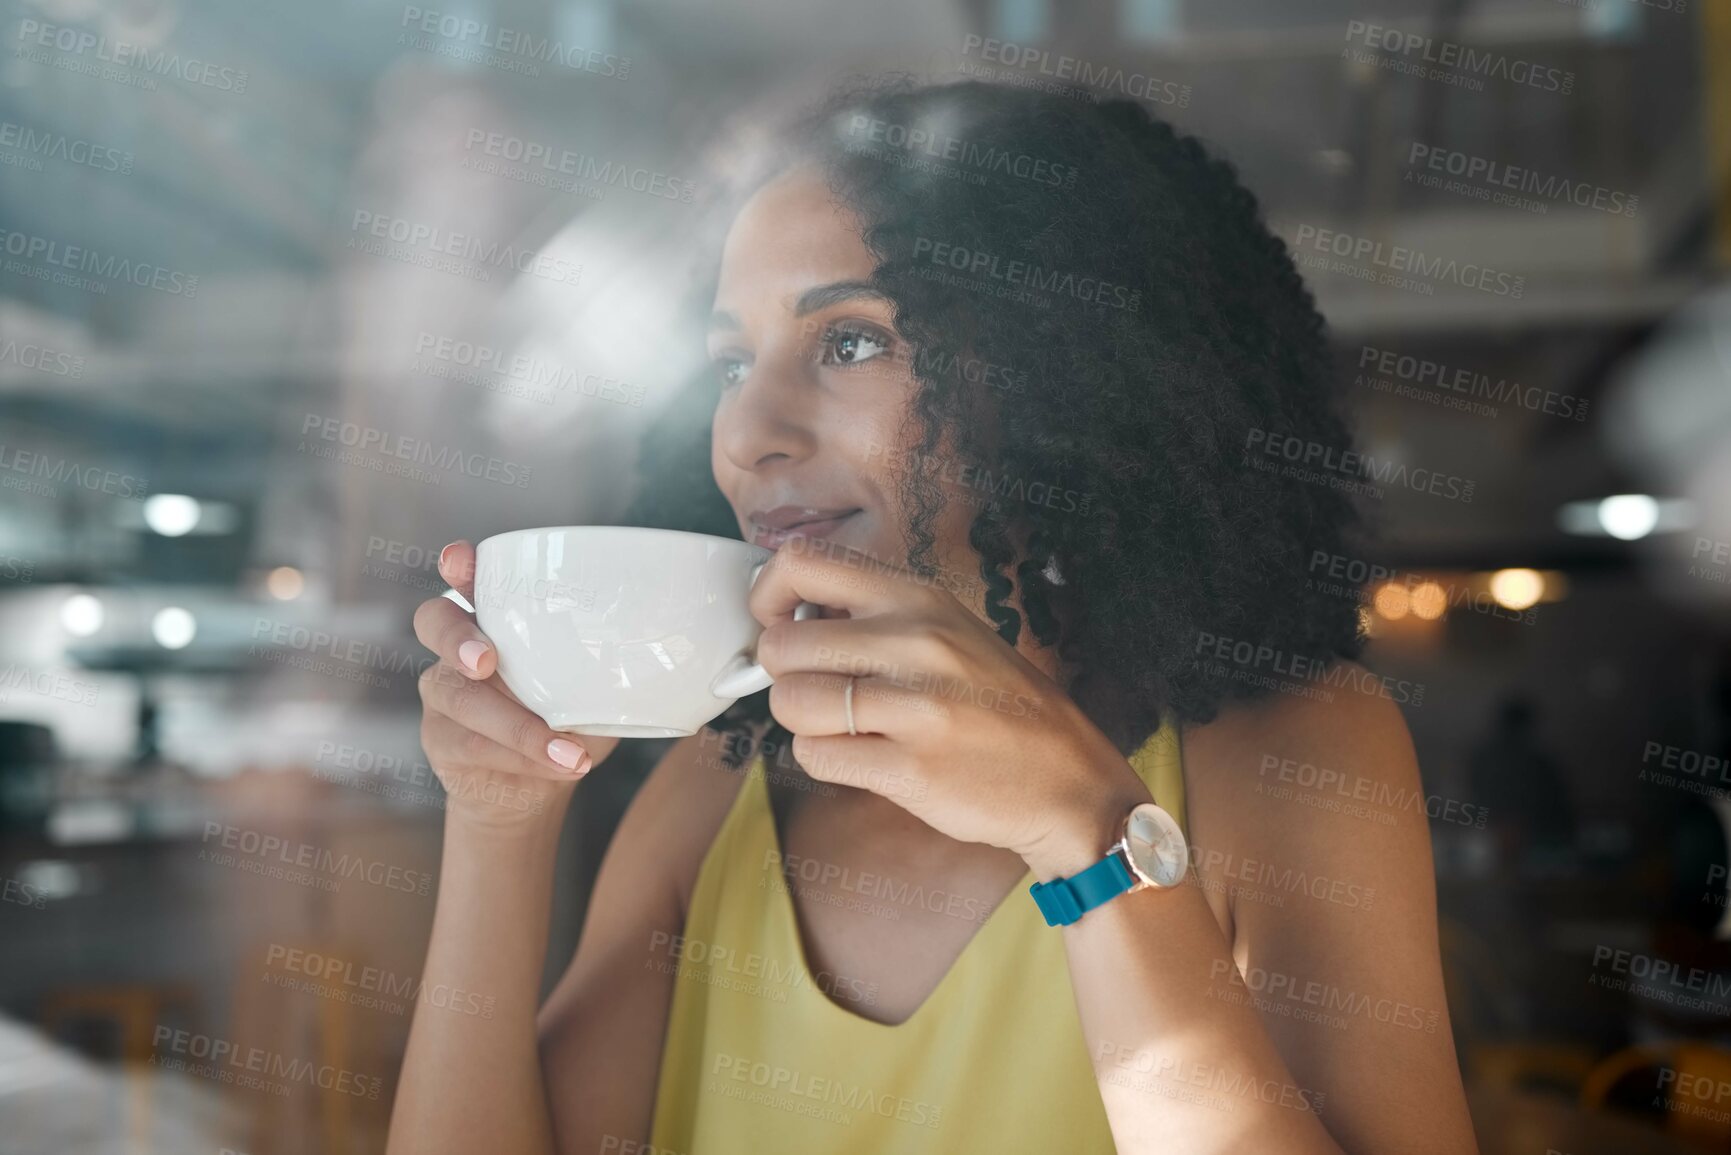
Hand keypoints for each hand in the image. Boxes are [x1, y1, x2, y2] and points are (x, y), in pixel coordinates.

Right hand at [412, 541, 621, 828]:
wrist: (532, 787)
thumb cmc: (566, 720)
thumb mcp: (594, 685)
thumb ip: (608, 662)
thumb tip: (659, 647)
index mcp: (497, 620)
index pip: (469, 580)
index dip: (460, 567)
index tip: (460, 559)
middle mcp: (458, 648)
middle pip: (434, 621)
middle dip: (457, 637)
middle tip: (486, 660)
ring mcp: (444, 693)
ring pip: (457, 696)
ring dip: (515, 724)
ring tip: (567, 748)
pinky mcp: (441, 739)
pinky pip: (472, 744)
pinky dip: (523, 756)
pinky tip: (560, 764)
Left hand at [748, 543, 1148, 867]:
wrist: (1068, 779)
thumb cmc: (997, 705)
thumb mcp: (948, 630)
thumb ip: (873, 616)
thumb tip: (785, 616)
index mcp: (918, 597)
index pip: (802, 563)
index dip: (768, 595)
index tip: (778, 623)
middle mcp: (916, 641)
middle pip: (781, 644)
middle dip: (781, 674)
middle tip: (816, 690)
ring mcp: (915, 705)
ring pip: (790, 702)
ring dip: (801, 721)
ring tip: (843, 727)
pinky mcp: (910, 768)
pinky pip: (814, 756)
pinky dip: (824, 759)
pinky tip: (862, 757)